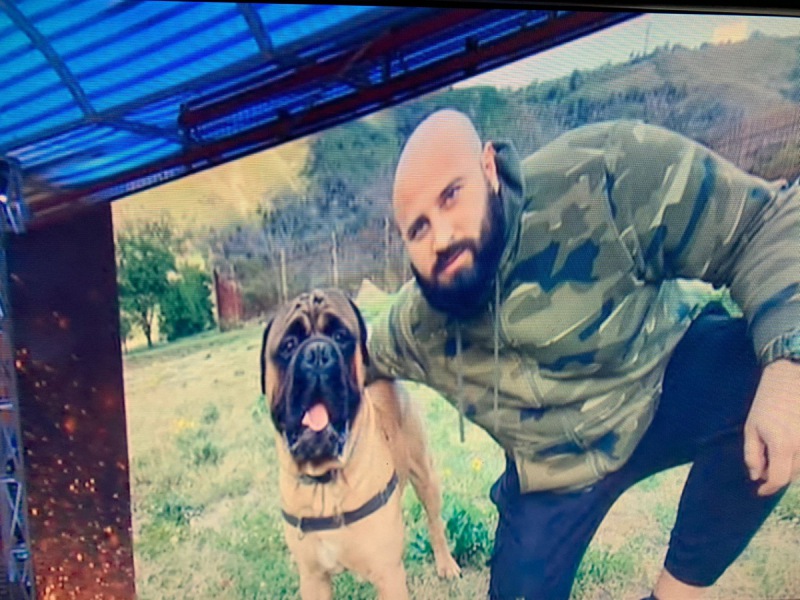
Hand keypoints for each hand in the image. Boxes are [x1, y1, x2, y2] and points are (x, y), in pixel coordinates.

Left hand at [744, 358, 799, 495]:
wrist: (790, 381)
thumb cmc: (766, 404)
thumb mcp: (751, 428)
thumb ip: (753, 454)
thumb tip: (756, 476)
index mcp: (782, 445)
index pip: (778, 479)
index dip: (768, 488)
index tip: (759, 490)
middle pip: (792, 476)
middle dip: (777, 478)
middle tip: (763, 470)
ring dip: (789, 470)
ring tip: (775, 458)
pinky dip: (798, 461)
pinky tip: (788, 452)